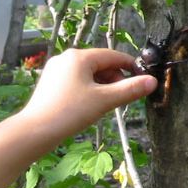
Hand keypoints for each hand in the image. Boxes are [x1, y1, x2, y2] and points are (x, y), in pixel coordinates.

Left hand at [21, 48, 157, 138]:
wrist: (34, 131)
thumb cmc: (71, 112)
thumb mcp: (104, 100)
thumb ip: (130, 89)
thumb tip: (153, 81)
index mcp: (79, 57)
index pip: (113, 56)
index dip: (130, 65)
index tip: (142, 77)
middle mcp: (67, 58)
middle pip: (100, 64)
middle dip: (115, 78)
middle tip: (123, 97)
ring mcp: (57, 69)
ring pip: (89, 73)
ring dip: (103, 85)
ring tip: (108, 103)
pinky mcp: (51, 82)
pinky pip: (78, 80)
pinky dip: (90, 88)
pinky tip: (91, 103)